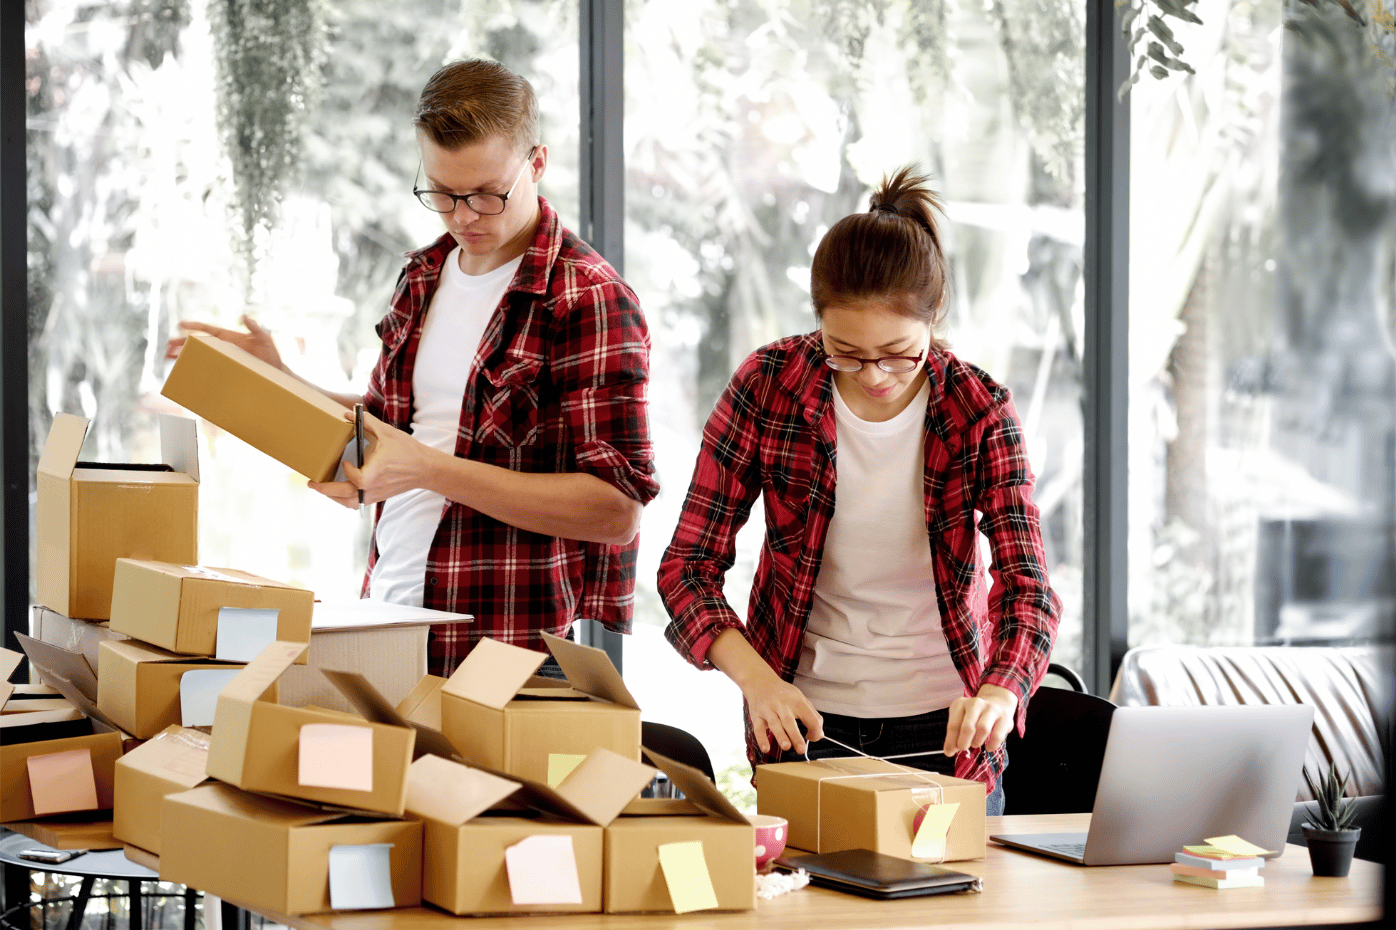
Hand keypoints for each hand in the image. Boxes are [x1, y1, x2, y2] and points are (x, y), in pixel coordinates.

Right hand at [166, 315, 283, 370]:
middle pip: (198, 342)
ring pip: (199, 354)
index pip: (208, 329)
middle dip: (183, 343)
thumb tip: (245, 316)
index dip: (194, 326)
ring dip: (184, 355)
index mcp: (230, 337)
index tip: (181, 325)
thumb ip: (256, 328)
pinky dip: (194, 366)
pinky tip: (183, 369)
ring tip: (169, 356)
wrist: (275, 372)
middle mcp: (223, 346)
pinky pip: (206, 366)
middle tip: (168, 344)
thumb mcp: (265, 339)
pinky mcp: (224, 368)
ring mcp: (222, 357)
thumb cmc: (271, 355)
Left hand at [308, 408, 431, 507]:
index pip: (357, 479)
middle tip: (312, 483)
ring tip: (322, 489)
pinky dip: (345, 500)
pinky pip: (357, 503)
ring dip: (334, 497)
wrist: (425, 469)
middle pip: (346, 496)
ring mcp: (376, 493)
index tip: (344, 462)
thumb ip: (367, 423)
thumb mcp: (388, 433)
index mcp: (377, 471)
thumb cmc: (409, 451)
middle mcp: (375, 486)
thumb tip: (348, 414)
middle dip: (326, 490)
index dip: (348, 472)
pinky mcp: (378, 496)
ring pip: (350, 502)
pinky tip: (339, 492)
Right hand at [741, 674, 823, 755]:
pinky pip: (758, 728)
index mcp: (796, 701)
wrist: (760, 681)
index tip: (812, 738)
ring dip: (780, 736)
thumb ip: (812, 716)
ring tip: (787, 747)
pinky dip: (761, 739)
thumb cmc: (783, 693)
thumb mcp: (800, 698)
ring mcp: (768, 710)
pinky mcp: (757, 716)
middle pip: (789, 721)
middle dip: (796, 736)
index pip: (810, 718)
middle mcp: (782, 705)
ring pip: (774, 724)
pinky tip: (765, 749)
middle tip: (801, 750)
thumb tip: (820, 735)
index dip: (814, 731)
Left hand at [944, 684, 1017, 755]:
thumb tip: (949, 751)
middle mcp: (976, 703)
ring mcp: (991, 708)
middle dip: (963, 742)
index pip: (953, 725)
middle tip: (963, 748)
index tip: (949, 752)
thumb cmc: (974, 715)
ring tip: (975, 743)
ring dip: (977, 741)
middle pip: (968, 727)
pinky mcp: (1005, 717)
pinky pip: (998, 735)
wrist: (997, 702)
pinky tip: (988, 747)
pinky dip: (992, 745)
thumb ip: (955, 734)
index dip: (951, 741)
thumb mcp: (961, 719)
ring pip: (983, 729)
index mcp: (960, 703)